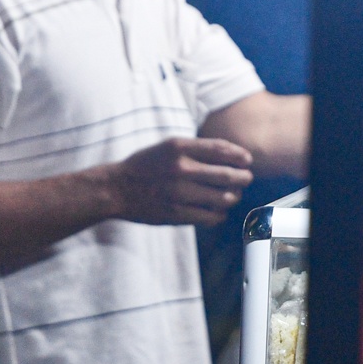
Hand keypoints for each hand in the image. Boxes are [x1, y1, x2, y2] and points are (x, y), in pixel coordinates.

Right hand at [113, 137, 253, 226]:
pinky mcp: (177, 214)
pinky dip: (220, 214)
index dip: (240, 156)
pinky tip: (218, 210)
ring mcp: (179, 193)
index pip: (221, 149)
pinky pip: (211, 216)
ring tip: (232, 195)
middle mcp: (181, 168)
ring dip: (234, 197)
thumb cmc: (145, 166)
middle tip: (246, 178)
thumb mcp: (166, 146)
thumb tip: (230, 155)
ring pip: (223, 198)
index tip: (247, 161)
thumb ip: (196, 149)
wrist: (116, 189)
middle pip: (228, 175)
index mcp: (179, 147)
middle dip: (243, 178)